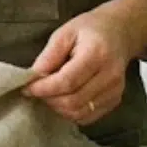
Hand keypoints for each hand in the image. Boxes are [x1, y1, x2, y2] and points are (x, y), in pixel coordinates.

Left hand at [23, 4, 137, 125]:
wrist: (119, 31)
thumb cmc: (90, 29)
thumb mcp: (66, 32)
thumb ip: (49, 55)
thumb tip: (33, 77)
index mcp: (96, 54)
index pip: (67, 81)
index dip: (44, 88)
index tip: (26, 87)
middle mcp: (109, 76)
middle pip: (73, 101)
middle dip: (49, 99)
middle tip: (36, 91)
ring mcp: (115, 91)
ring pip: (79, 112)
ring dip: (58, 108)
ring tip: (49, 94)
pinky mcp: (115, 100)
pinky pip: (88, 116)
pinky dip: (70, 112)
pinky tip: (63, 98)